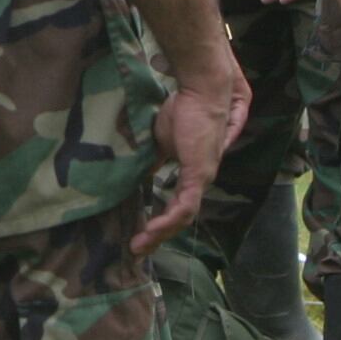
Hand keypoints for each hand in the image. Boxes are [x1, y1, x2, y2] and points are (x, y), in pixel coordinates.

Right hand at [131, 52, 250, 256]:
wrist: (203, 91)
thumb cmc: (185, 109)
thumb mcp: (163, 139)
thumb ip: (157, 158)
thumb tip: (146, 172)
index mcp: (194, 172)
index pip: (178, 204)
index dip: (162, 220)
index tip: (141, 232)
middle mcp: (201, 179)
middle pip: (181, 217)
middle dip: (158, 235)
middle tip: (138, 248)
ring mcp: (202, 178)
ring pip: (182, 217)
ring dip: (160, 232)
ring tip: (139, 244)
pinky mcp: (199, 174)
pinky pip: (183, 206)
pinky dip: (167, 220)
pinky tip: (151, 230)